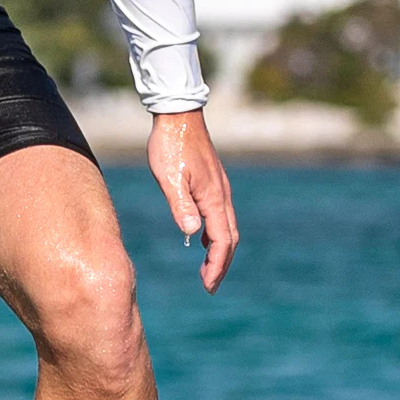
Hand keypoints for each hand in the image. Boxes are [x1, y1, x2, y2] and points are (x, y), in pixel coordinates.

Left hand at [143, 109, 238, 289]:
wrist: (178, 113)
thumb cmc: (170, 144)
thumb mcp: (169, 177)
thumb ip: (181, 205)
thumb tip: (193, 233)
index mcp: (213, 197)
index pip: (222, 241)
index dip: (217, 266)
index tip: (208, 286)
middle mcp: (222, 195)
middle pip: (230, 238)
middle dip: (221, 264)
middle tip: (209, 286)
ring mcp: (220, 188)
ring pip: (227, 227)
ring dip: (220, 251)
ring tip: (208, 269)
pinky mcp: (213, 182)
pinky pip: (221, 215)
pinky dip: (217, 234)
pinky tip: (203, 239)